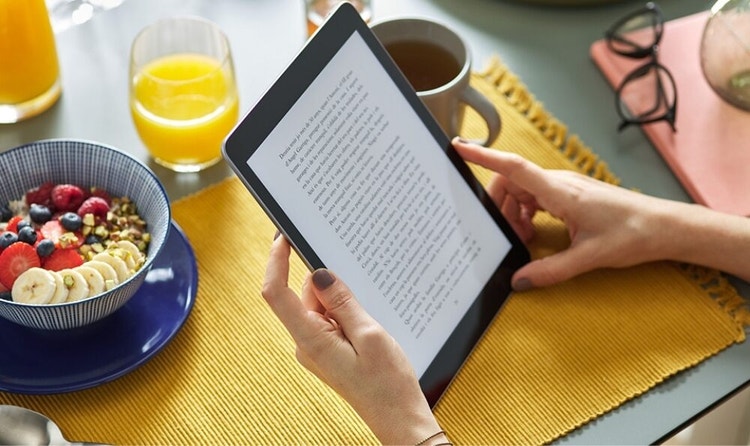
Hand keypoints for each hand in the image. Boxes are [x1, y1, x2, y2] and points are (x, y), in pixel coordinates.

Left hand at [262, 235, 443, 444]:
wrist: (397, 416)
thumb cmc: (387, 384)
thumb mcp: (369, 334)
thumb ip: (342, 302)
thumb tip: (319, 274)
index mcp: (310, 340)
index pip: (276, 294)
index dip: (276, 262)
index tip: (283, 239)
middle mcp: (306, 343)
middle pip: (304, 296)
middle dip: (329, 287)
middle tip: (358, 295)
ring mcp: (315, 347)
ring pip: (320, 306)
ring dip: (341, 304)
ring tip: (368, 325)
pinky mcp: (327, 349)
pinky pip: (329, 319)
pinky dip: (345, 314)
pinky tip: (365, 328)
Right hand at [453, 137, 683, 288]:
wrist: (664, 226)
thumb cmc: (632, 234)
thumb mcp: (589, 257)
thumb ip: (550, 271)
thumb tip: (518, 281)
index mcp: (560, 192)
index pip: (513, 168)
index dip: (483, 156)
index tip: (458, 146)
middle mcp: (559, 184)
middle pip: (511, 182)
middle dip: (498, 204)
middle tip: (505, 233)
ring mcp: (564, 187)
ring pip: (522, 190)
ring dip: (513, 212)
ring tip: (524, 238)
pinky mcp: (569, 195)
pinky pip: (536, 197)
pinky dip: (527, 213)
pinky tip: (535, 234)